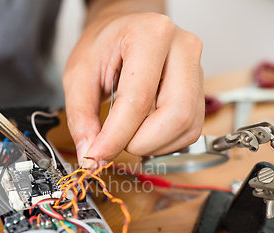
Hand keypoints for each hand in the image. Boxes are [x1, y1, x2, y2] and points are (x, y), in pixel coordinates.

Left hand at [63, 13, 203, 166]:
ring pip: (187, 126)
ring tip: (126, 135)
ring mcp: (197, 69)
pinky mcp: (200, 90)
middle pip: (175, 115)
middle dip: (140, 142)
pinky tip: (144, 133)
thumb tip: (90, 153)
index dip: (115, 137)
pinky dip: (165, 143)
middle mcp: (183, 48)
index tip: (95, 156)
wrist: (124, 30)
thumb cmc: (104, 44)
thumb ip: (81, 116)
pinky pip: (190, 130)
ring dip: (153, 145)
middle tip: (113, 143)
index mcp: (150, 35)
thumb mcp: (79, 75)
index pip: (137, 99)